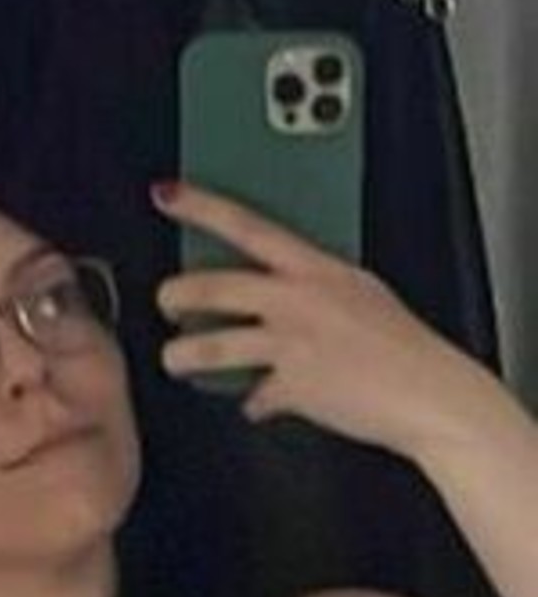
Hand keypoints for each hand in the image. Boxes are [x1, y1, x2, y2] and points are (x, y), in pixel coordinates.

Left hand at [151, 180, 502, 460]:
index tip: (168, 194)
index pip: (248, 225)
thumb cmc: (402, 344)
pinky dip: (253, 402)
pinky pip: (254, 396)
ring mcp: (292, 343)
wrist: (431, 393)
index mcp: (314, 268)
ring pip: (213, 345)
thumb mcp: (358, 293)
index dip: (203, 207)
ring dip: (182, 355)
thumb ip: (311, 288)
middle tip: (166, 301)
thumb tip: (279, 292)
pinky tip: (256, 402)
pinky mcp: (292, 386)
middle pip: (214, 286)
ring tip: (174, 359)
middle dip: (176, 294)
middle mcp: (297, 300)